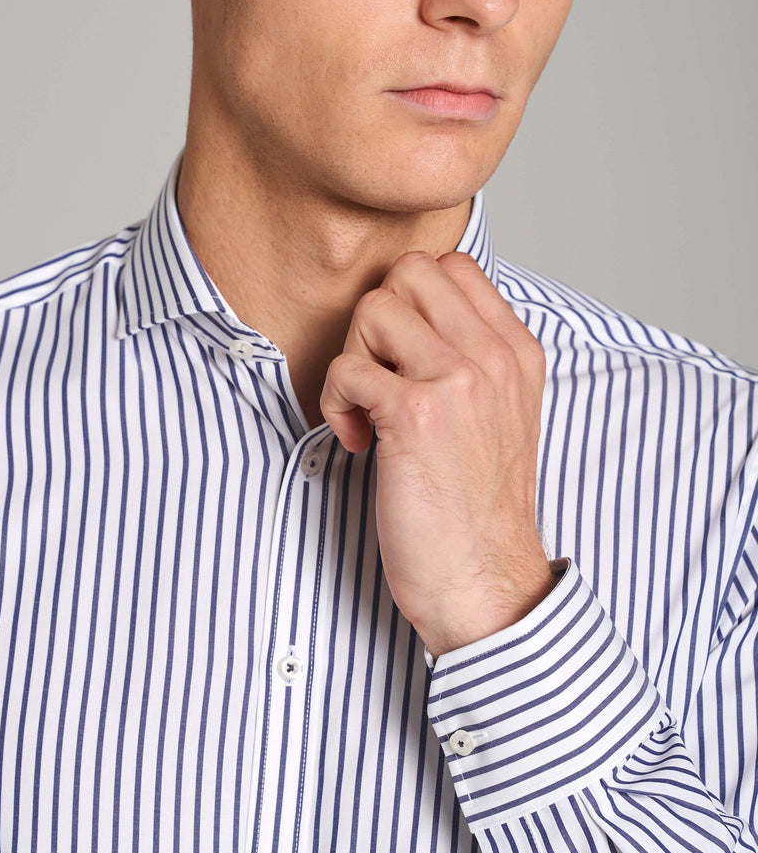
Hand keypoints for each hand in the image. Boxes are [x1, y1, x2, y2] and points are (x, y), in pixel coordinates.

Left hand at [320, 251, 553, 658]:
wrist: (486, 585)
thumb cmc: (478, 508)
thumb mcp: (500, 416)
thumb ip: (471, 357)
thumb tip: (411, 315)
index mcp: (517, 352)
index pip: (454, 266)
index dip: (410, 301)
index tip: (404, 356)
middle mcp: (494, 357)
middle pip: (409, 272)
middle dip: (376, 319)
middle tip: (379, 377)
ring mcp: (458, 381)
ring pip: (373, 309)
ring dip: (352, 359)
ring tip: (368, 411)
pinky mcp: (416, 415)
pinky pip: (346, 368)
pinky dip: (335, 404)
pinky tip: (358, 443)